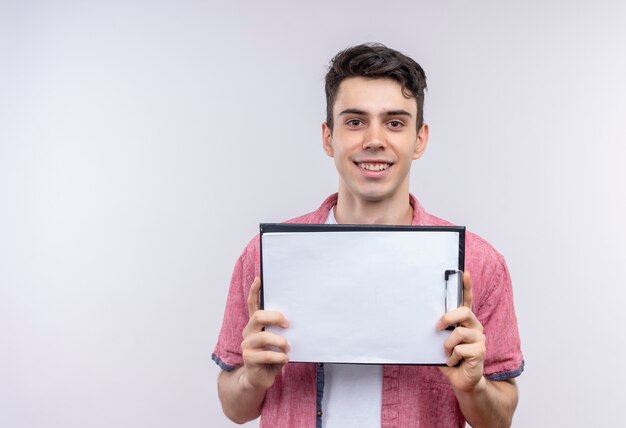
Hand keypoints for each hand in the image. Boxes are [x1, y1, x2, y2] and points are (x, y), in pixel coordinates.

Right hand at [239, 277, 289, 391]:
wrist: (259, 380)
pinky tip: (285, 359)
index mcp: (255, 325)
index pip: (252, 304)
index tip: (259, 279)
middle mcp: (248, 332)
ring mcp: (247, 345)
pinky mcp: (249, 359)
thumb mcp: (278, 342)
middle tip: (288, 324)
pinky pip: (266, 355)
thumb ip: (281, 332)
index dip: (254, 291)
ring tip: (288, 348)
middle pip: (257, 316)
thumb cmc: (271, 358)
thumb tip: (295, 321)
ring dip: (280, 341)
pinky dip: (279, 357)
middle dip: (275, 317)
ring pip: (263, 337)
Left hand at [437, 272, 486, 392]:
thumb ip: (438, 331)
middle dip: (448, 318)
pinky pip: (460, 349)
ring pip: (458, 333)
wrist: (463, 381)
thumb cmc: (451, 359)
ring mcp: (479, 339)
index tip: (464, 272)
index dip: (467, 286)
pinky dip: (452, 357)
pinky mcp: (480, 351)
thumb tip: (425, 322)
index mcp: (465, 322)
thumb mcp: (440, 343)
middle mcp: (475, 327)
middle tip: (437, 327)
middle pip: (464, 312)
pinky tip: (454, 362)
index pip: (467, 301)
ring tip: (447, 353)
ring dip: (447, 345)